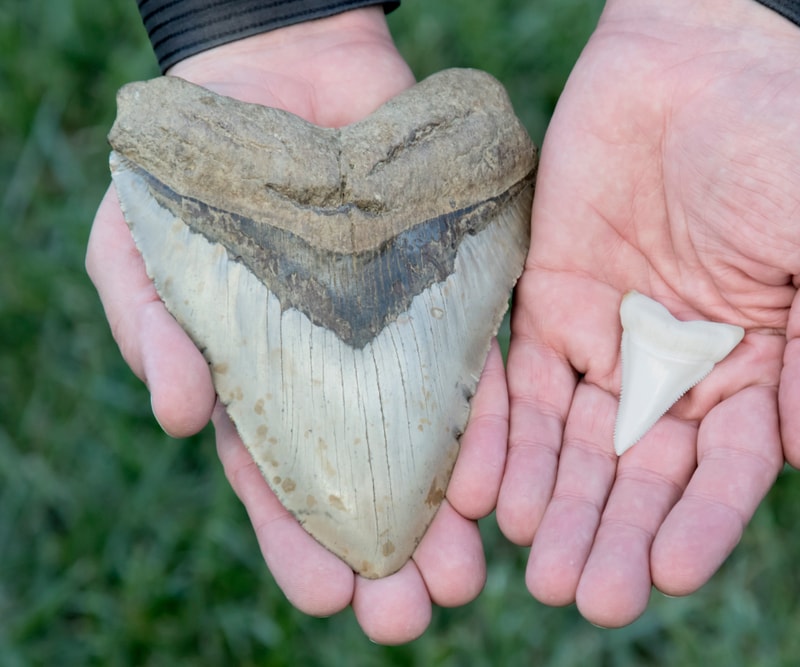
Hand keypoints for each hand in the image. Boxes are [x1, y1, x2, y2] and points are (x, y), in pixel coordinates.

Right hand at [86, 9, 505, 643]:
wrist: (276, 79)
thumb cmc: (196, 176)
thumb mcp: (145, 250)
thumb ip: (153, 328)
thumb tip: (175, 417)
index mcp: (262, 386)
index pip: (281, 482)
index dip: (300, 543)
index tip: (326, 599)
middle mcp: (338, 379)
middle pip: (365, 480)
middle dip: (387, 552)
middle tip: (412, 613)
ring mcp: (396, 340)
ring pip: (427, 439)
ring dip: (447, 510)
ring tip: (468, 574)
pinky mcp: (449, 294)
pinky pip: (474, 364)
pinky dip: (487, 420)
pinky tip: (499, 479)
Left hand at [497, 0, 799, 626]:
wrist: (696, 57)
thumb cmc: (788, 140)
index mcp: (753, 369)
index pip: (726, 467)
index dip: (702, 521)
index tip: (671, 569)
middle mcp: (673, 370)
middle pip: (640, 473)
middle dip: (615, 534)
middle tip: (589, 597)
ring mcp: (604, 341)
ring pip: (573, 444)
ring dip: (554, 505)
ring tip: (536, 565)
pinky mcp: (543, 305)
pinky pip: (515, 384)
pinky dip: (499, 437)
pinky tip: (485, 492)